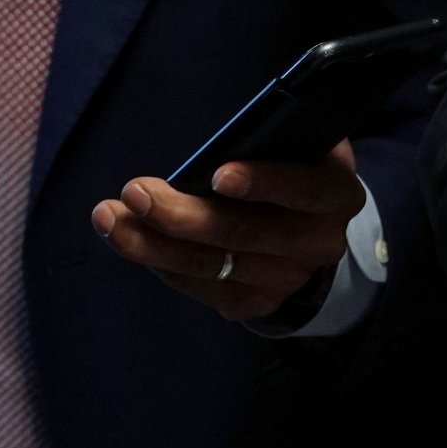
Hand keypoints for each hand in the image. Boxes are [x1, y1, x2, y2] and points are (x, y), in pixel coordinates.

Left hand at [92, 142, 365, 322]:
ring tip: (110, 216)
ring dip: (150, 242)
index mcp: (337, 195)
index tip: (216, 174)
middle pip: (241, 234)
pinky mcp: (255, 304)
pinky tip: (132, 239)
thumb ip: (270, 143)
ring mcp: (287, 280)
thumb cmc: (292, 167)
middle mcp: (319, 244)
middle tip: (134, 192)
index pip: (304, 189)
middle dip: (180, 214)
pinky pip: (198, 286)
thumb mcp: (297, 145)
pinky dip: (160, 263)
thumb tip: (211, 146)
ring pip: (209, 265)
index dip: (264, 182)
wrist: (310, 229)